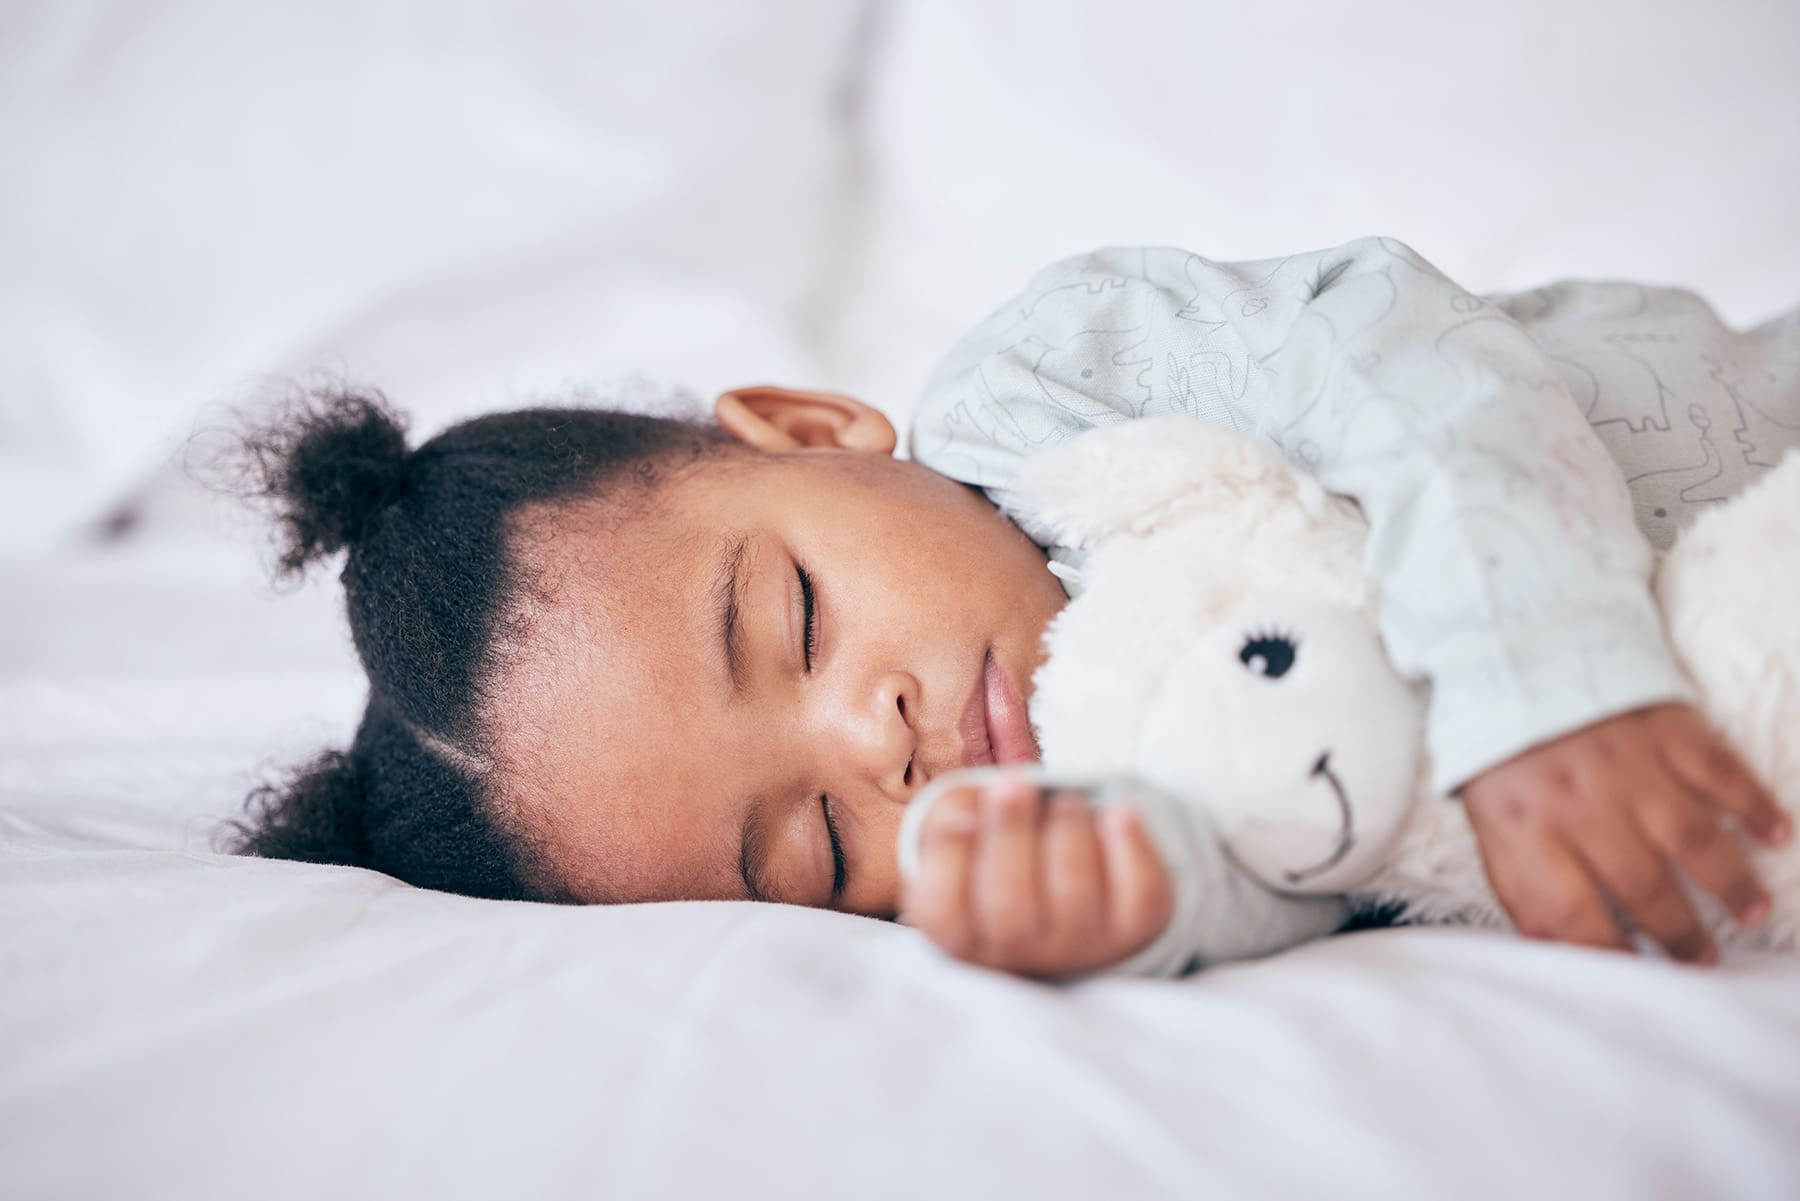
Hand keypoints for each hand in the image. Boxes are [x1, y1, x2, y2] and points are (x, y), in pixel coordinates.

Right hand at [899, 773, 1174, 980]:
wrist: (1062, 890)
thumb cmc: (999, 853)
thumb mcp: (960, 834)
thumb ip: (952, 815)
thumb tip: (974, 809)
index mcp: (961, 936)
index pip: (944, 910)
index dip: (952, 856)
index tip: (967, 813)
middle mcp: (1018, 952)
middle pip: (1009, 904)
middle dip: (1011, 832)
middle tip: (1015, 785)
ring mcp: (1078, 946)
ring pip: (1074, 891)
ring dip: (1068, 827)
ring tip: (1066, 799)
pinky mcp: (1131, 929)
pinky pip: (1138, 892)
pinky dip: (1129, 844)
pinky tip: (1115, 813)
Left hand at [1461, 702, 1791, 963]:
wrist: (1515, 654)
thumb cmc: (1504, 754)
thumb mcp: (1488, 820)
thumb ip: (1519, 883)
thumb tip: (1554, 947)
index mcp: (1526, 826)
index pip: (1568, 911)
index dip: (1604, 954)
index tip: (1635, 980)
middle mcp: (1581, 800)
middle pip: (1640, 882)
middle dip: (1677, 931)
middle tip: (1703, 960)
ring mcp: (1629, 763)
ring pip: (1690, 835)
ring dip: (1728, 879)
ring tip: (1751, 912)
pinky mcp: (1664, 726)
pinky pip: (1719, 771)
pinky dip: (1752, 803)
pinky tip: (1777, 833)